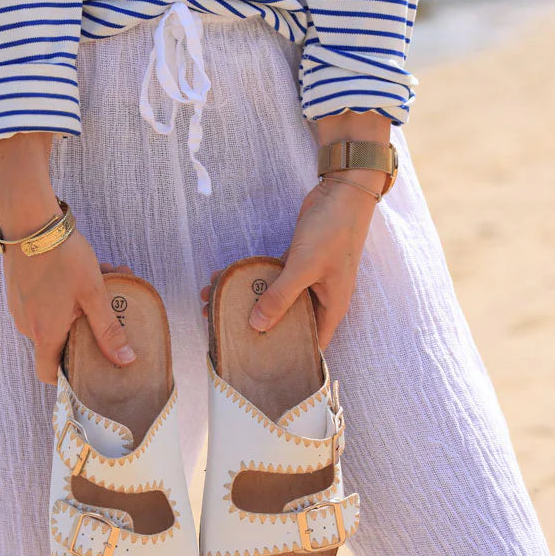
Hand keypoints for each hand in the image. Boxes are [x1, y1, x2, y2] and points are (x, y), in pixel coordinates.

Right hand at [0, 131, 136, 382]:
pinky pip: (43, 302)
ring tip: (104, 280)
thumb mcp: (93, 293)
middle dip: (84, 330)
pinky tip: (84, 272)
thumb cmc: (63, 256)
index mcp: (44, 332)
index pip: (48, 374)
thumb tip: (126, 360)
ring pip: (52, 318)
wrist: (29, 220)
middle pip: (55, 343)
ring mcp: (19, 305)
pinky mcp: (17, 288)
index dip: (67, 377)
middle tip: (108, 311)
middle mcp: (26, 324)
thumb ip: (108, 330)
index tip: (88, 369)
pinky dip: (63, 295)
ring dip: (77, 308)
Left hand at [199, 172, 383, 351]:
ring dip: (246, 300)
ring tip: (213, 303)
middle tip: (223, 331)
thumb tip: (256, 325)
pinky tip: (225, 278)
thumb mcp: (305, 267)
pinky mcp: (295, 261)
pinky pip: (270, 276)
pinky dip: (251, 278)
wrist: (341, 193)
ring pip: (274, 298)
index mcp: (331, 308)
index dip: (288, 355)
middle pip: (287, 322)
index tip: (258, 362)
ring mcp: (307, 279)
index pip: (311, 344)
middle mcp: (319, 298)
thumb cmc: (334, 232)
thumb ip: (281, 296)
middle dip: (256, 327)